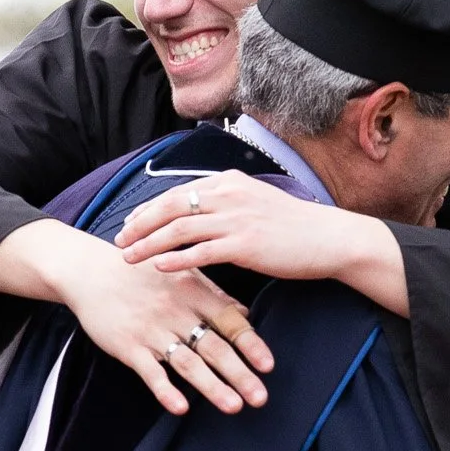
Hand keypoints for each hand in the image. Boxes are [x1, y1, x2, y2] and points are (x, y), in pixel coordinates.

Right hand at [0, 220, 272, 417]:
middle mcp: (177, 313)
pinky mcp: (127, 346)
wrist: (90, 271)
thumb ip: (215, 297)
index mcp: (195, 294)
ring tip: (234, 406)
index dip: (251, 345)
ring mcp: (152, 331)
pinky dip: (165, 390)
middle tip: (261, 397)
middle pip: (214, 347)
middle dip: (240, 374)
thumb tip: (246, 317)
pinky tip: (181, 408)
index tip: (269, 365)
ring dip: (212, 386)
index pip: (229, 322)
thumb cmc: (143, 275)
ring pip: (187, 363)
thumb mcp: (183, 275)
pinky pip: (150, 372)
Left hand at [118, 172, 409, 313]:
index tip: (130, 223)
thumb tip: (203, 213)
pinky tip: (158, 267)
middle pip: (170, 206)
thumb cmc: (296, 227)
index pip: (177, 192)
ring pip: (178, 228)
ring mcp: (236, 219)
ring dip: (149, 243)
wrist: (331, 238)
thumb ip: (229, 204)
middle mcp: (228, 195)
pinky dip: (176, 258)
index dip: (149, 208)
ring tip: (128, 257)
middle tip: (119, 240)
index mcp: (229, 183)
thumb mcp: (258, 203)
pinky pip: (200, 251)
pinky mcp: (245, 244)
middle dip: (140, 224)